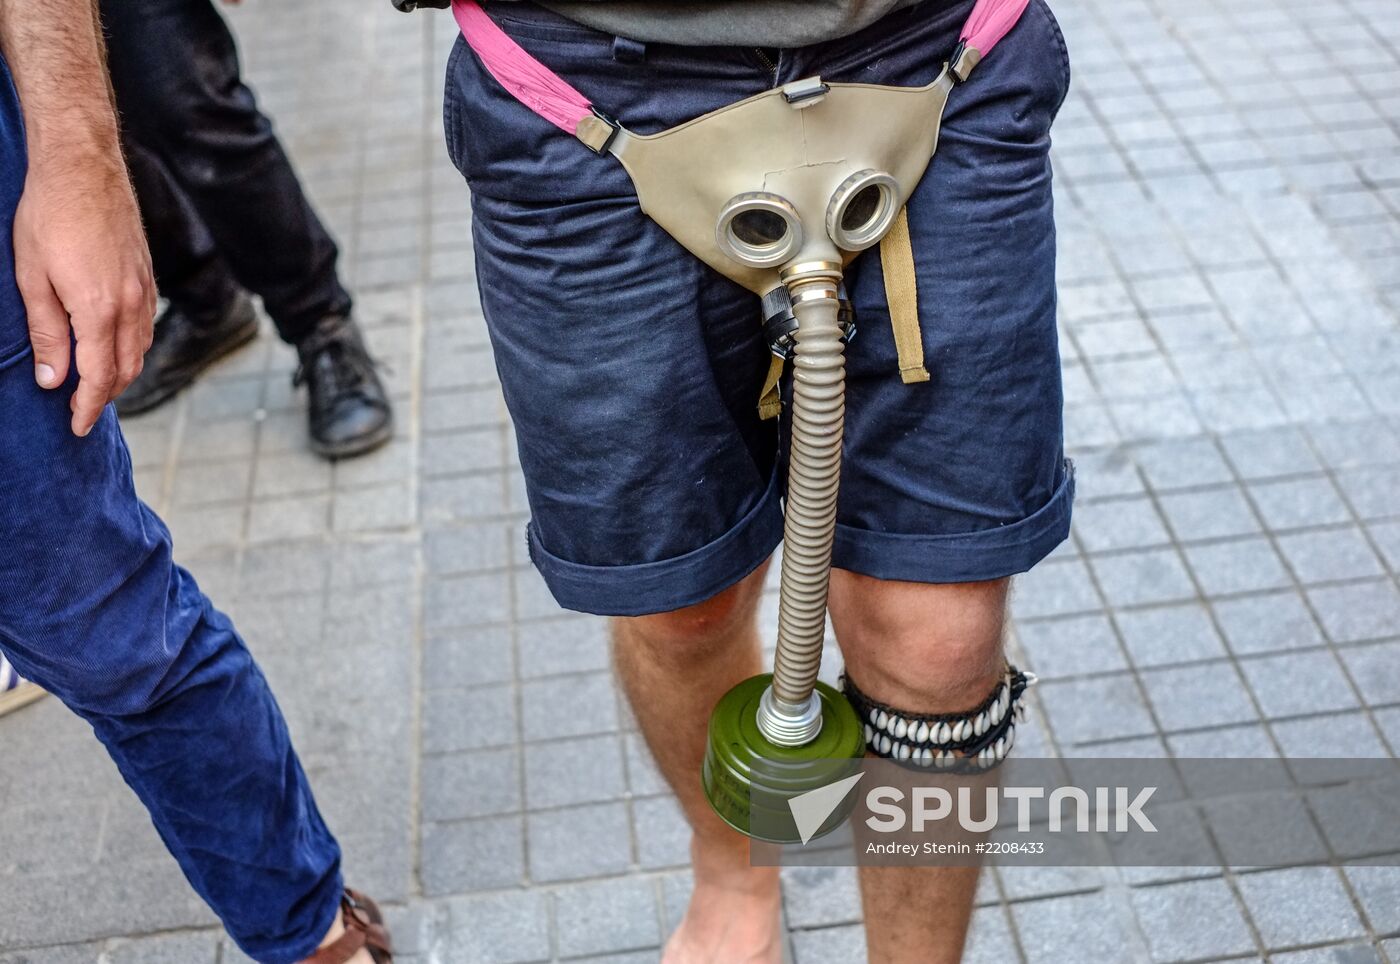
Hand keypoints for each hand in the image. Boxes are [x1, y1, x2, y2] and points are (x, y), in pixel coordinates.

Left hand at [13, 146, 156, 436]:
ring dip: (122, 374)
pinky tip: (114, 346)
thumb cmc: (49, 216)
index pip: (99, 376)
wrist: (83, 167)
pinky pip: (145, 326)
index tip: (76, 427)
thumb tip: (53, 379)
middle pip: (126, 369)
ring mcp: (144, 290)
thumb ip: (47, 333)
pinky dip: (132, 347)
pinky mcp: (148, 276)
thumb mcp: (32, 278)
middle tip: (83, 412)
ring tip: (98, 385)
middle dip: (106, 396)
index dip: (87, 407)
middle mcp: (130, 306)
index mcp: (99, 310)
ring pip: (140, 349)